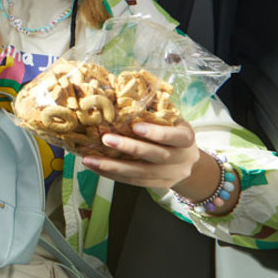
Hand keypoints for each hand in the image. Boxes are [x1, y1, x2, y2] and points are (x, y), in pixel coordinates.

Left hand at [80, 119, 201, 189]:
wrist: (187, 160)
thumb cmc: (172, 130)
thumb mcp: (171, 119)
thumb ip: (154, 110)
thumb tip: (121, 93)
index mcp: (187, 138)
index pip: (176, 137)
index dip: (157, 133)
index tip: (136, 126)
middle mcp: (181, 159)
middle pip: (156, 156)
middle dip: (129, 148)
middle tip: (106, 139)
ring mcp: (170, 175)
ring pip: (141, 173)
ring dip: (113, 166)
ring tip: (90, 159)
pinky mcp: (158, 185)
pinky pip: (134, 181)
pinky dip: (113, 175)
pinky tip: (96, 168)